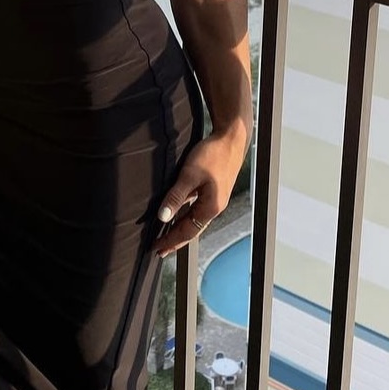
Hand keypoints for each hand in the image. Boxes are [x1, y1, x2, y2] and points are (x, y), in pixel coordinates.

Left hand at [154, 135, 240, 257]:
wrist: (232, 139)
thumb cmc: (213, 155)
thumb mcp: (189, 175)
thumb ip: (175, 197)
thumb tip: (163, 217)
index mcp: (210, 208)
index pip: (186, 232)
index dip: (171, 241)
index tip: (156, 248)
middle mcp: (214, 208)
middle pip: (191, 230)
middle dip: (175, 241)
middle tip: (159, 250)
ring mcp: (214, 200)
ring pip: (194, 221)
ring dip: (179, 229)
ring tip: (166, 237)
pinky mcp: (213, 192)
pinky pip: (196, 210)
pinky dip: (185, 216)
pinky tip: (177, 215)